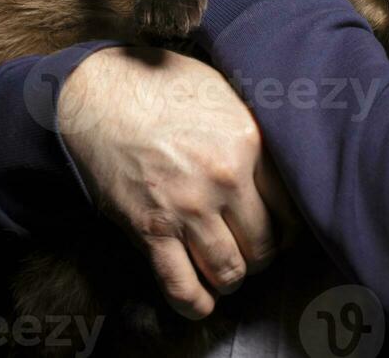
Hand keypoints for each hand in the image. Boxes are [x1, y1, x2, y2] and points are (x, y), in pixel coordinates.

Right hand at [58, 45, 300, 319]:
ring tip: (225, 267)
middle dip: (260, 254)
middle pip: (263, 245)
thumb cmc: (161, 86)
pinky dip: (194, 302)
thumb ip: (253, 130)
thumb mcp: (222, 92)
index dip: (287, 227)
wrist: (99, 93)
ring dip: (231, 277)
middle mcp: (223, 179)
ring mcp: (186, 207)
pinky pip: (181, 286)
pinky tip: (200, 299)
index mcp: (248, 141)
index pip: (290, 207)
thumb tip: (278, 158)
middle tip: (250, 248)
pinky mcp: (149, 229)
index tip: (279, 230)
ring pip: (229, 272)